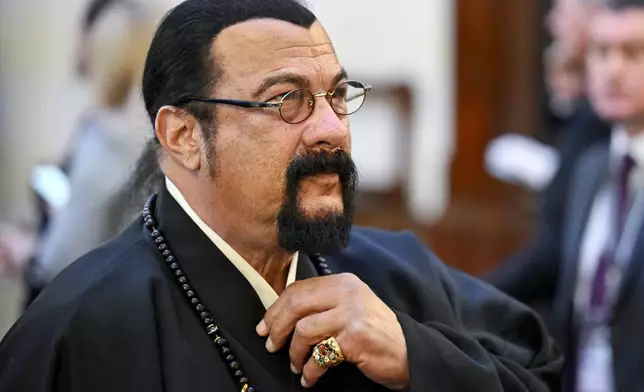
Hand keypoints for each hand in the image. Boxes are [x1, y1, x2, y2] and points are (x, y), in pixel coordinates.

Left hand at [256, 273, 408, 389]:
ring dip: (294, 353)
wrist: (410, 352)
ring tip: (296, 366)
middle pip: (296, 305)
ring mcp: (352, 313)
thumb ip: (322, 305)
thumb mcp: (350, 308)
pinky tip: (310, 377)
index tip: (264, 327)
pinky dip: (310, 370)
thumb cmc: (375, 333)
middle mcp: (347, 292)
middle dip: (277, 328)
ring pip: (304, 330)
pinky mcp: (355, 337)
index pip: (298, 289)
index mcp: (343, 282)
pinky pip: (320, 354)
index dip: (275, 309)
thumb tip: (280, 316)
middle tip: (271, 346)